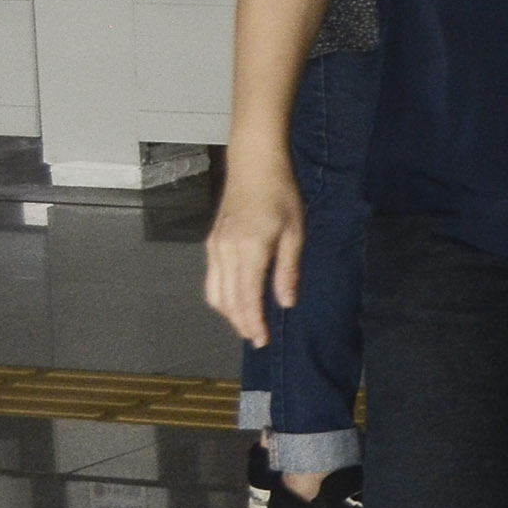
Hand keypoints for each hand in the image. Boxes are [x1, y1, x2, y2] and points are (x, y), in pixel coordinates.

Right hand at [205, 161, 302, 346]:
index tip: (261, 340)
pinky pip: (212, 279)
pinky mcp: (212, 243)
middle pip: (227, 300)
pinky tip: (235, 302)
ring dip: (228, 313)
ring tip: (246, 325)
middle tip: (256, 339)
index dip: (253, 321)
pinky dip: (222, 296)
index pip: (247, 297)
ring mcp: (215, 248)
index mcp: (250, 250)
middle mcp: (226, 252)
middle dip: (240, 323)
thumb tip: (286, 302)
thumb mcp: (295, 233)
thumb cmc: (281, 196)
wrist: (254, 167)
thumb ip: (288, 270)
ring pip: (214, 292)